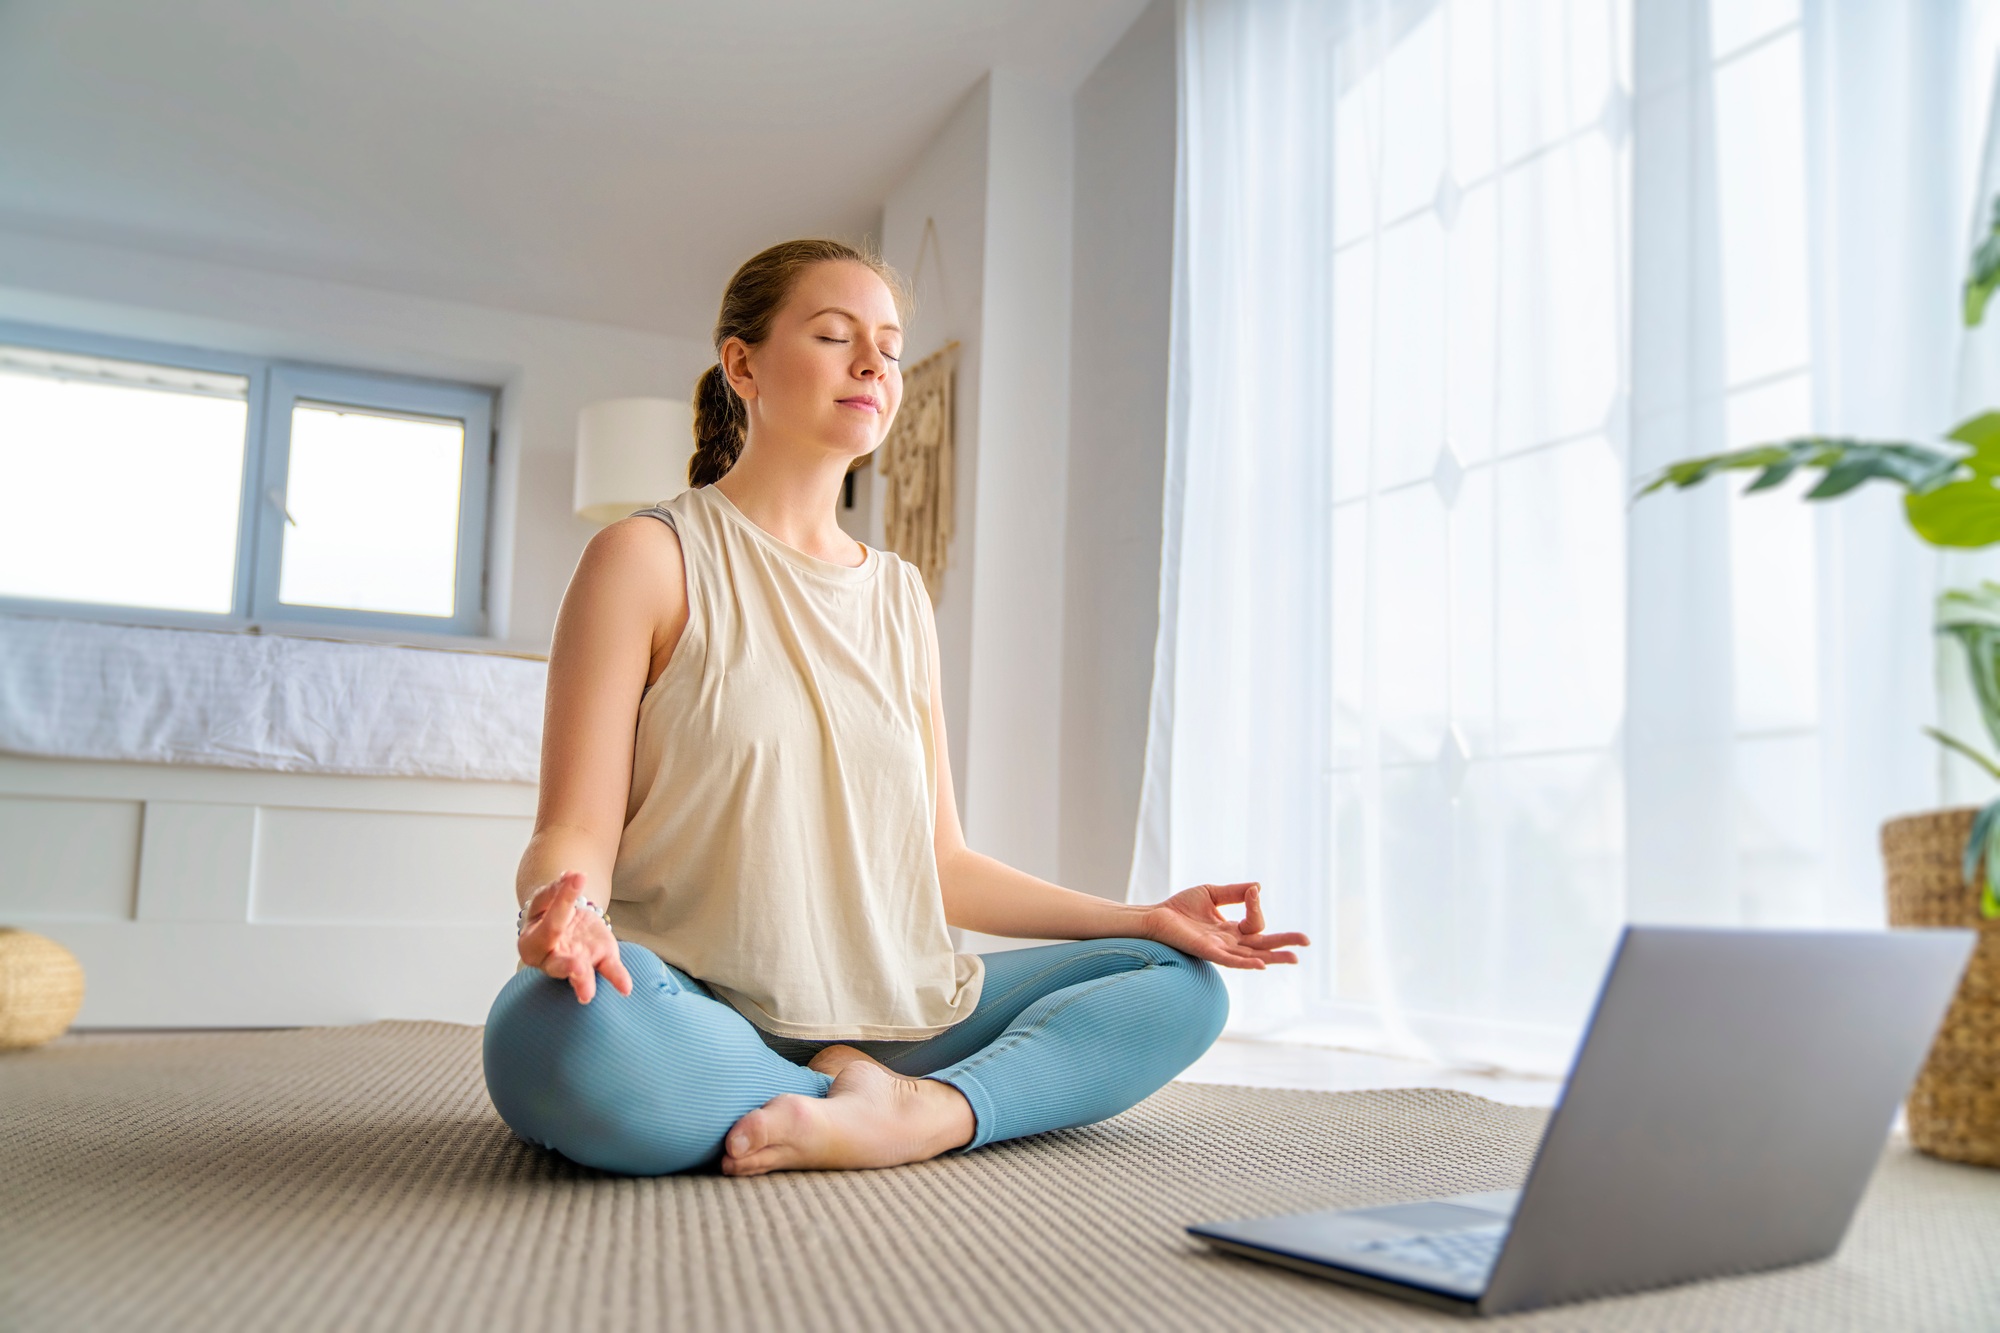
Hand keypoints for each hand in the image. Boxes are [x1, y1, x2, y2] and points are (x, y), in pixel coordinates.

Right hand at [517, 870, 632, 1003]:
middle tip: (577, 967)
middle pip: (557, 962)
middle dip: (567, 966)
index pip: (549, 921)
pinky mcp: (597, 961)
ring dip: (583, 980)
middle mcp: (550, 958)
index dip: (562, 898)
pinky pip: (606, 971)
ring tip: (587, 994)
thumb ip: (557, 891)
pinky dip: (617, 978)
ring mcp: (574, 962)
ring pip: (577, 973)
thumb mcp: (548, 898)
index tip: (577, 877)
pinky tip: (626, 987)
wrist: (563, 922)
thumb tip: (572, 875)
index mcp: (532, 939)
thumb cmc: (549, 911)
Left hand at [1140, 881, 1308, 969]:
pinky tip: (1261, 964)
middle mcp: (1229, 943)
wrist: (1154, 916)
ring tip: (1294, 958)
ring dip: (1273, 957)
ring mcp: (1220, 950)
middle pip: (1263, 945)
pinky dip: (1246, 962)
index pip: (1255, 922)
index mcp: (1231, 931)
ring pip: (1252, 955)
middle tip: (1307, 942)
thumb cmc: (1179, 908)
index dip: (1256, 905)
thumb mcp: (1211, 893)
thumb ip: (1234, 892)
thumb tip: (1258, 887)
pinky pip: (1230, 960)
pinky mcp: (1208, 952)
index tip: (1254, 891)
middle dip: (1284, 943)